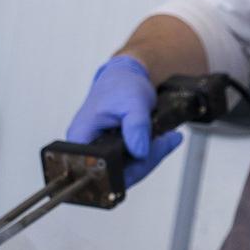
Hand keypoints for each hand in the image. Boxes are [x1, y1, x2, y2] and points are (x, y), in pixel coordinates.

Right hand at [66, 55, 182, 186]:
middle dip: (145, 161)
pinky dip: (150, 153)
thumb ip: (136, 126)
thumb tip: (140, 152)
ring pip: (127, 170)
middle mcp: (86, 148)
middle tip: (166, 141)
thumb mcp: (132, 101)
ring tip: (168, 139)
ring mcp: (100, 152)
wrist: (125, 77)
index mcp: (81, 137)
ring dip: (151, 156)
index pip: (100, 168)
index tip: (147, 153)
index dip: (125, 169)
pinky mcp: (113, 152)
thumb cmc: (120, 85)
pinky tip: (164, 141)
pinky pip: (132, 163)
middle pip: (116, 172)